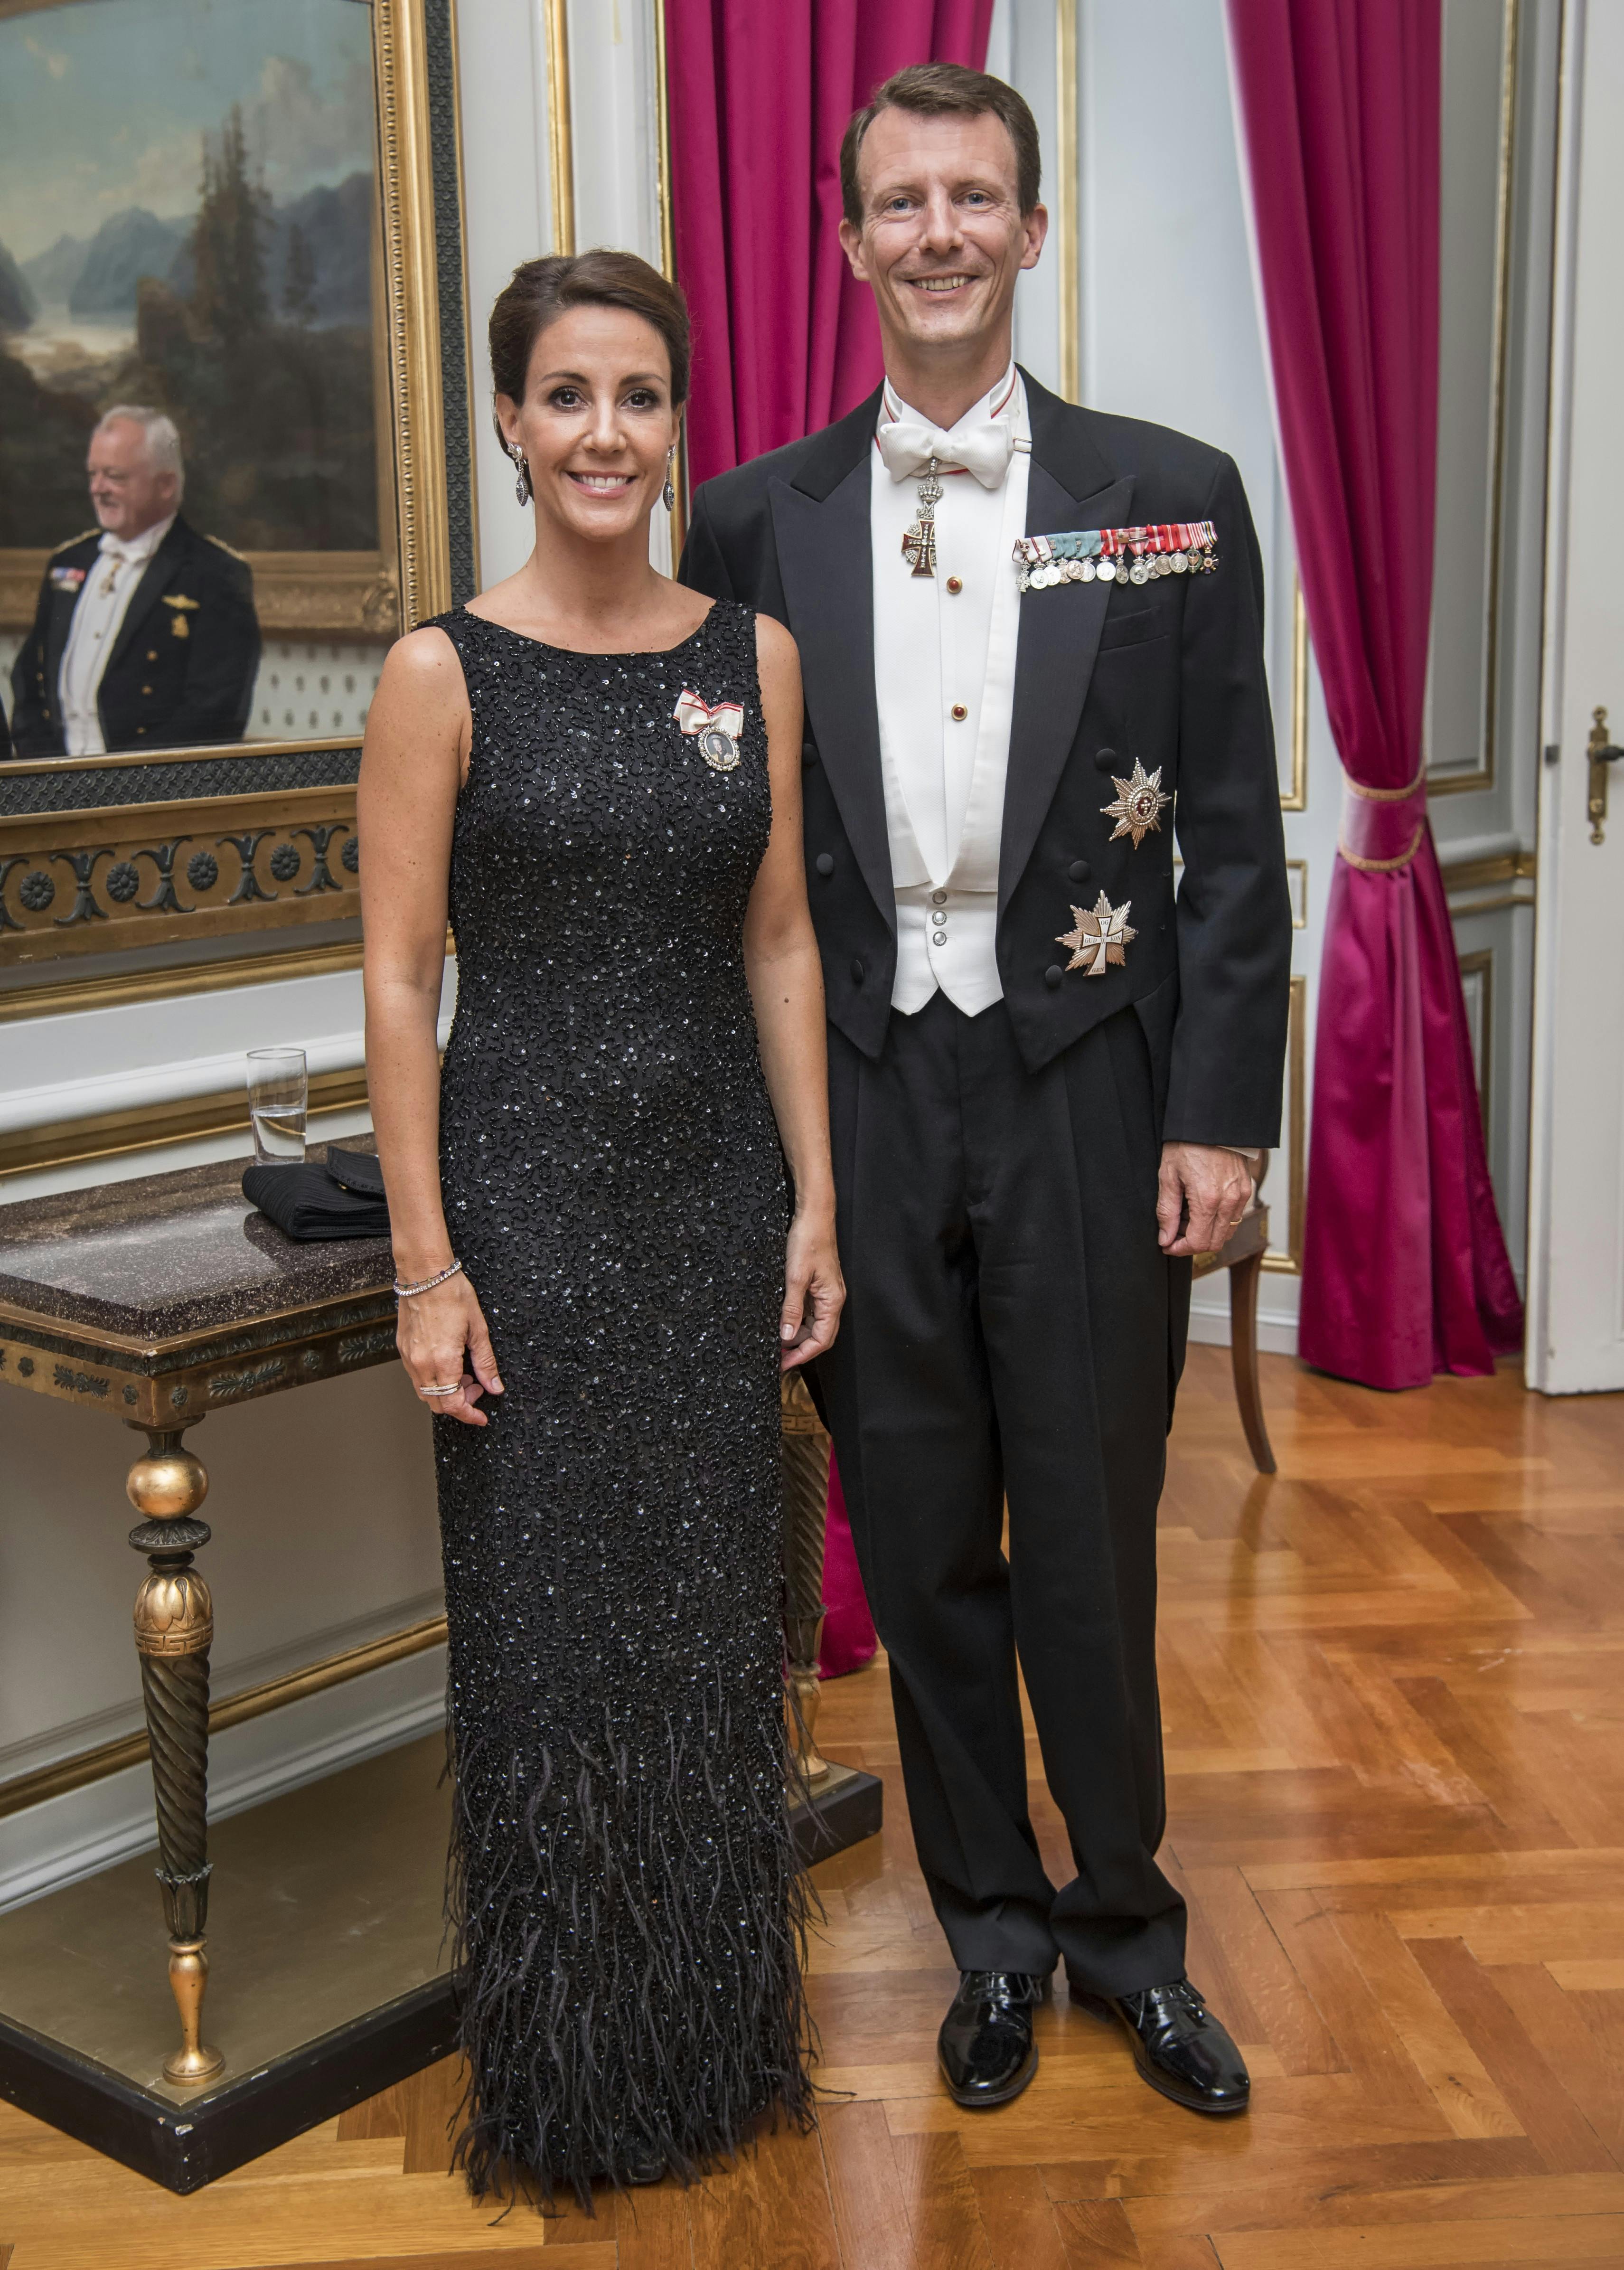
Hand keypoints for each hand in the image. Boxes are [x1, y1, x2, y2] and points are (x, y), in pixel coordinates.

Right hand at [396, 1272, 503, 1424]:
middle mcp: (420, 1364)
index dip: (469, 1415)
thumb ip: (486, 1363)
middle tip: (477, 1388)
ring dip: (445, 1392)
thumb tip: (494, 1386)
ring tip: (464, 1373)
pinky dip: (433, 1380)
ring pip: (425, 1393)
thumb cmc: (451, 1294)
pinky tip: (448, 1363)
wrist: (424, 1273)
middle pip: (437, 1404)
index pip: (453, 1405)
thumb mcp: (478, 1330)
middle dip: (459, 1403)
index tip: (481, 1417)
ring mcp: (408, 1358)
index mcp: (442, 1361)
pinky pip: (416, 1377)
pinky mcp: (402, 1349)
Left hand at [780, 1206, 844, 1370]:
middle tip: (776, 1357)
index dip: (802, 1355)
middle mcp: (832, 1300)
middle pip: (819, 1336)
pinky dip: (796, 1320)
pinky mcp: (818, 1286)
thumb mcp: (795, 1277)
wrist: (814, 1216)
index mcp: (831, 1301)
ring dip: (796, 1336)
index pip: (822, 1340)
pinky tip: (782, 1321)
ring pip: (814, 1325)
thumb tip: (786, 1336)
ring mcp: (825, 1294)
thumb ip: (791, 1308)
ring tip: (775, 1341)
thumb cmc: (808, 1241)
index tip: (784, 1364)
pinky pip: (809, 1311)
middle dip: (799, 1349)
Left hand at [1157, 1142, 1253, 1257]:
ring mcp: (1241, 1196)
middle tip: (1174, 1231)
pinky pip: (1234, 1217)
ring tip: (1186, 1216)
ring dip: (1205, 1233)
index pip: (1197, 1242)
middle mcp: (1229, 1202)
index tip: (1167, 1245)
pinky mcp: (1246, 1189)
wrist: (1210, 1121)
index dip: (1180, 1249)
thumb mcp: (1168, 1176)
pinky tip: (1201, 1207)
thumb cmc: (1187, 1144)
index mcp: (1207, 1200)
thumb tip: (1165, 1238)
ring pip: (1226, 1233)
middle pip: (1214, 1243)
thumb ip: (1167, 1211)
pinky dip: (1217, 1221)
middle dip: (1191, 1243)